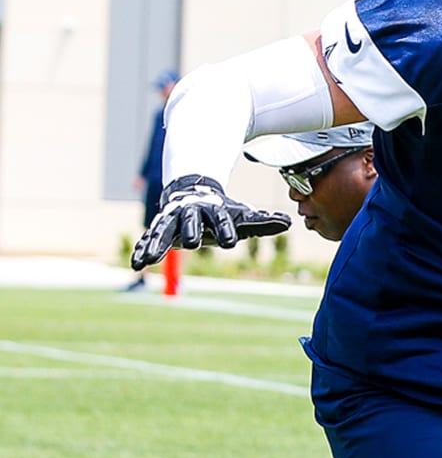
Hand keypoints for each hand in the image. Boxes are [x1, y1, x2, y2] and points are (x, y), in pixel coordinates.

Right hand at [130, 175, 290, 269]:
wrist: (193, 193)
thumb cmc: (222, 211)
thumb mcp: (243, 215)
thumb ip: (263, 221)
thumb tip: (289, 222)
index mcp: (214, 210)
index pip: (222, 220)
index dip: (226, 229)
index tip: (231, 242)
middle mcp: (191, 213)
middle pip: (191, 221)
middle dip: (192, 230)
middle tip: (194, 242)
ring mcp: (172, 220)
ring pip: (163, 231)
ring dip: (157, 244)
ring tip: (150, 260)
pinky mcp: (158, 229)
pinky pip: (148, 240)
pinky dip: (141, 250)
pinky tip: (136, 265)